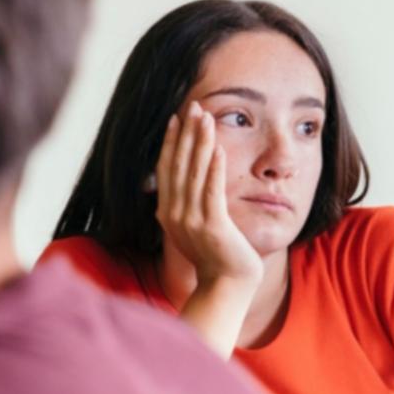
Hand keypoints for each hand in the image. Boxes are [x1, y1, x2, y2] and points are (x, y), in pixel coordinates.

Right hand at [154, 102, 262, 291]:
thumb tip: (182, 183)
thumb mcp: (193, 228)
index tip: (177, 119)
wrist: (226, 286)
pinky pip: (212, 191)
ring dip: (200, 143)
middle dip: (186, 134)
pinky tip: (218, 148)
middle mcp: (175, 215)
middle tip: (192, 107)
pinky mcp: (213, 227)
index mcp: (167, 213)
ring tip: (206, 118)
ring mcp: (192, 221)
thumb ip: (185, 206)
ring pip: (194, 173)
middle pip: (179, 166)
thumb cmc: (215, 257)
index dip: (171, 143)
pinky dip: (214, 168)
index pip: (167, 170)